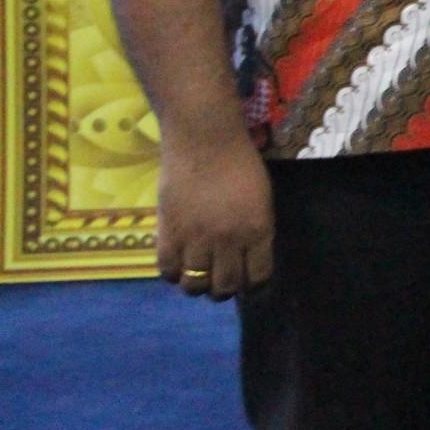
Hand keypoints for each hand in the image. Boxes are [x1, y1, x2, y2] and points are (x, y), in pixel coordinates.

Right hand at [155, 131, 273, 300]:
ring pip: (195, 285)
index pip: (258, 278)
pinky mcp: (168, 232)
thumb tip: (249, 257)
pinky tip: (177, 263)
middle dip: (224, 290)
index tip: (247, 282)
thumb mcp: (262, 198)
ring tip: (197, 274)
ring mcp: (196, 238)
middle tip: (220, 281)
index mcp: (258, 230)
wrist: (205, 139)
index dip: (253, 286)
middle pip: (225, 287)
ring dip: (197, 285)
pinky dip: (172, 273)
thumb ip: (256, 229)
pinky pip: (167, 270)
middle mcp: (229, 240)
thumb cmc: (239, 162)